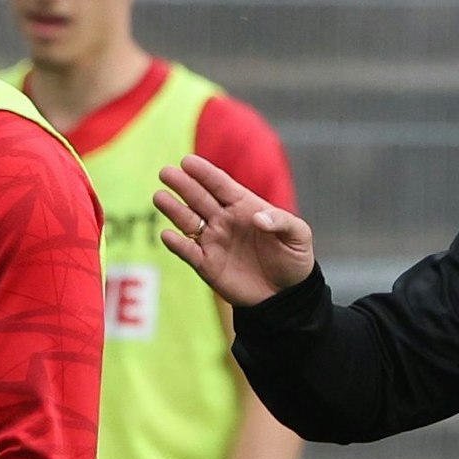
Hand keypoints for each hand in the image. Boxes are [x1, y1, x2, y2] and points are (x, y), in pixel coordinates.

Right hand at [155, 154, 315, 306]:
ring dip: (174, 210)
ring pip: (188, 220)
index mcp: (245, 206)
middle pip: (199, 198)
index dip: (204, 173)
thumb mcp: (298, 236)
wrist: (286, 295)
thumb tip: (257, 217)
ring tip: (159, 197)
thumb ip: (281, 222)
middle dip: (183, 185)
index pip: (221, 184)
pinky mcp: (207, 264)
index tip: (187, 162)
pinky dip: (177, 244)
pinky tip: (167, 235)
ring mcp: (213, 241)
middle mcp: (224, 219)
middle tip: (165, 172)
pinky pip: (188, 251)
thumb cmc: (294, 259)